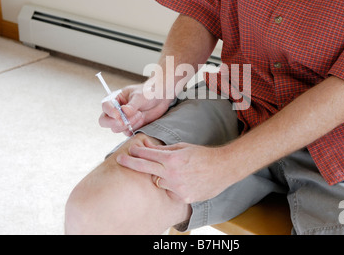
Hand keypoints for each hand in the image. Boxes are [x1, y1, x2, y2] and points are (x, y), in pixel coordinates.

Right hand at [99, 81, 172, 135]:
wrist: (159, 98)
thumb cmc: (148, 92)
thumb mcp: (140, 96)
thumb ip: (132, 105)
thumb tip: (124, 112)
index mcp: (114, 99)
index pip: (105, 106)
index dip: (110, 112)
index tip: (118, 115)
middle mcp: (115, 111)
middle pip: (105, 121)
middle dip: (115, 122)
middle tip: (127, 121)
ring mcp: (121, 120)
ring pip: (116, 128)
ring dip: (128, 124)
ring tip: (140, 114)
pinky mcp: (130, 127)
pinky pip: (127, 132)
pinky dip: (134, 127)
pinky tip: (142, 118)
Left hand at [116, 140, 232, 203]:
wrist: (223, 168)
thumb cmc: (203, 155)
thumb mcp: (183, 147)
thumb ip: (164, 150)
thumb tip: (149, 148)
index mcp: (172, 159)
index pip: (148, 155)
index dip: (137, 152)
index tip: (128, 151)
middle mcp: (172, 174)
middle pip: (145, 169)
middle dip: (131, 162)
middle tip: (120, 158)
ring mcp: (177, 187)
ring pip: (159, 182)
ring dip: (161, 176)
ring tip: (175, 171)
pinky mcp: (183, 197)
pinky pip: (170, 191)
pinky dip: (172, 186)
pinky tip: (183, 180)